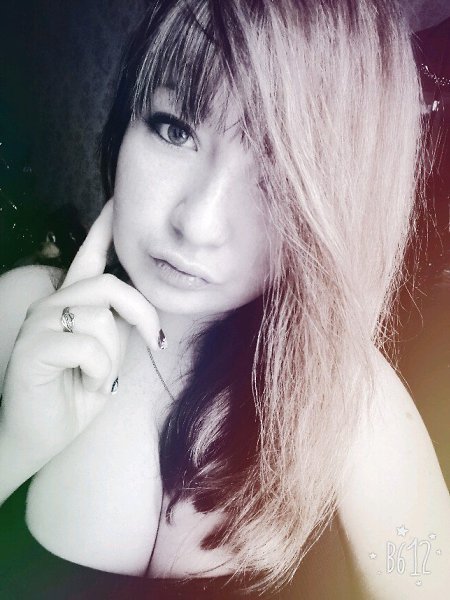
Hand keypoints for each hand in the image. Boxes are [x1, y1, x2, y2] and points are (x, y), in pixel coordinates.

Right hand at [1, 199, 160, 464]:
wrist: (39, 439)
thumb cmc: (74, 396)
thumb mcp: (106, 356)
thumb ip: (115, 325)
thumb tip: (138, 308)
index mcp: (69, 305)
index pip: (88, 259)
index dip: (103, 230)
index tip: (119, 202)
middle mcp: (50, 306)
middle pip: (108, 286)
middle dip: (141, 313)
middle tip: (156, 341)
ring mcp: (38, 324)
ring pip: (99, 317)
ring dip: (111, 357)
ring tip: (95, 379)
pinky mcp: (31, 348)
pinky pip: (87, 346)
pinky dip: (100, 372)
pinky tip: (85, 386)